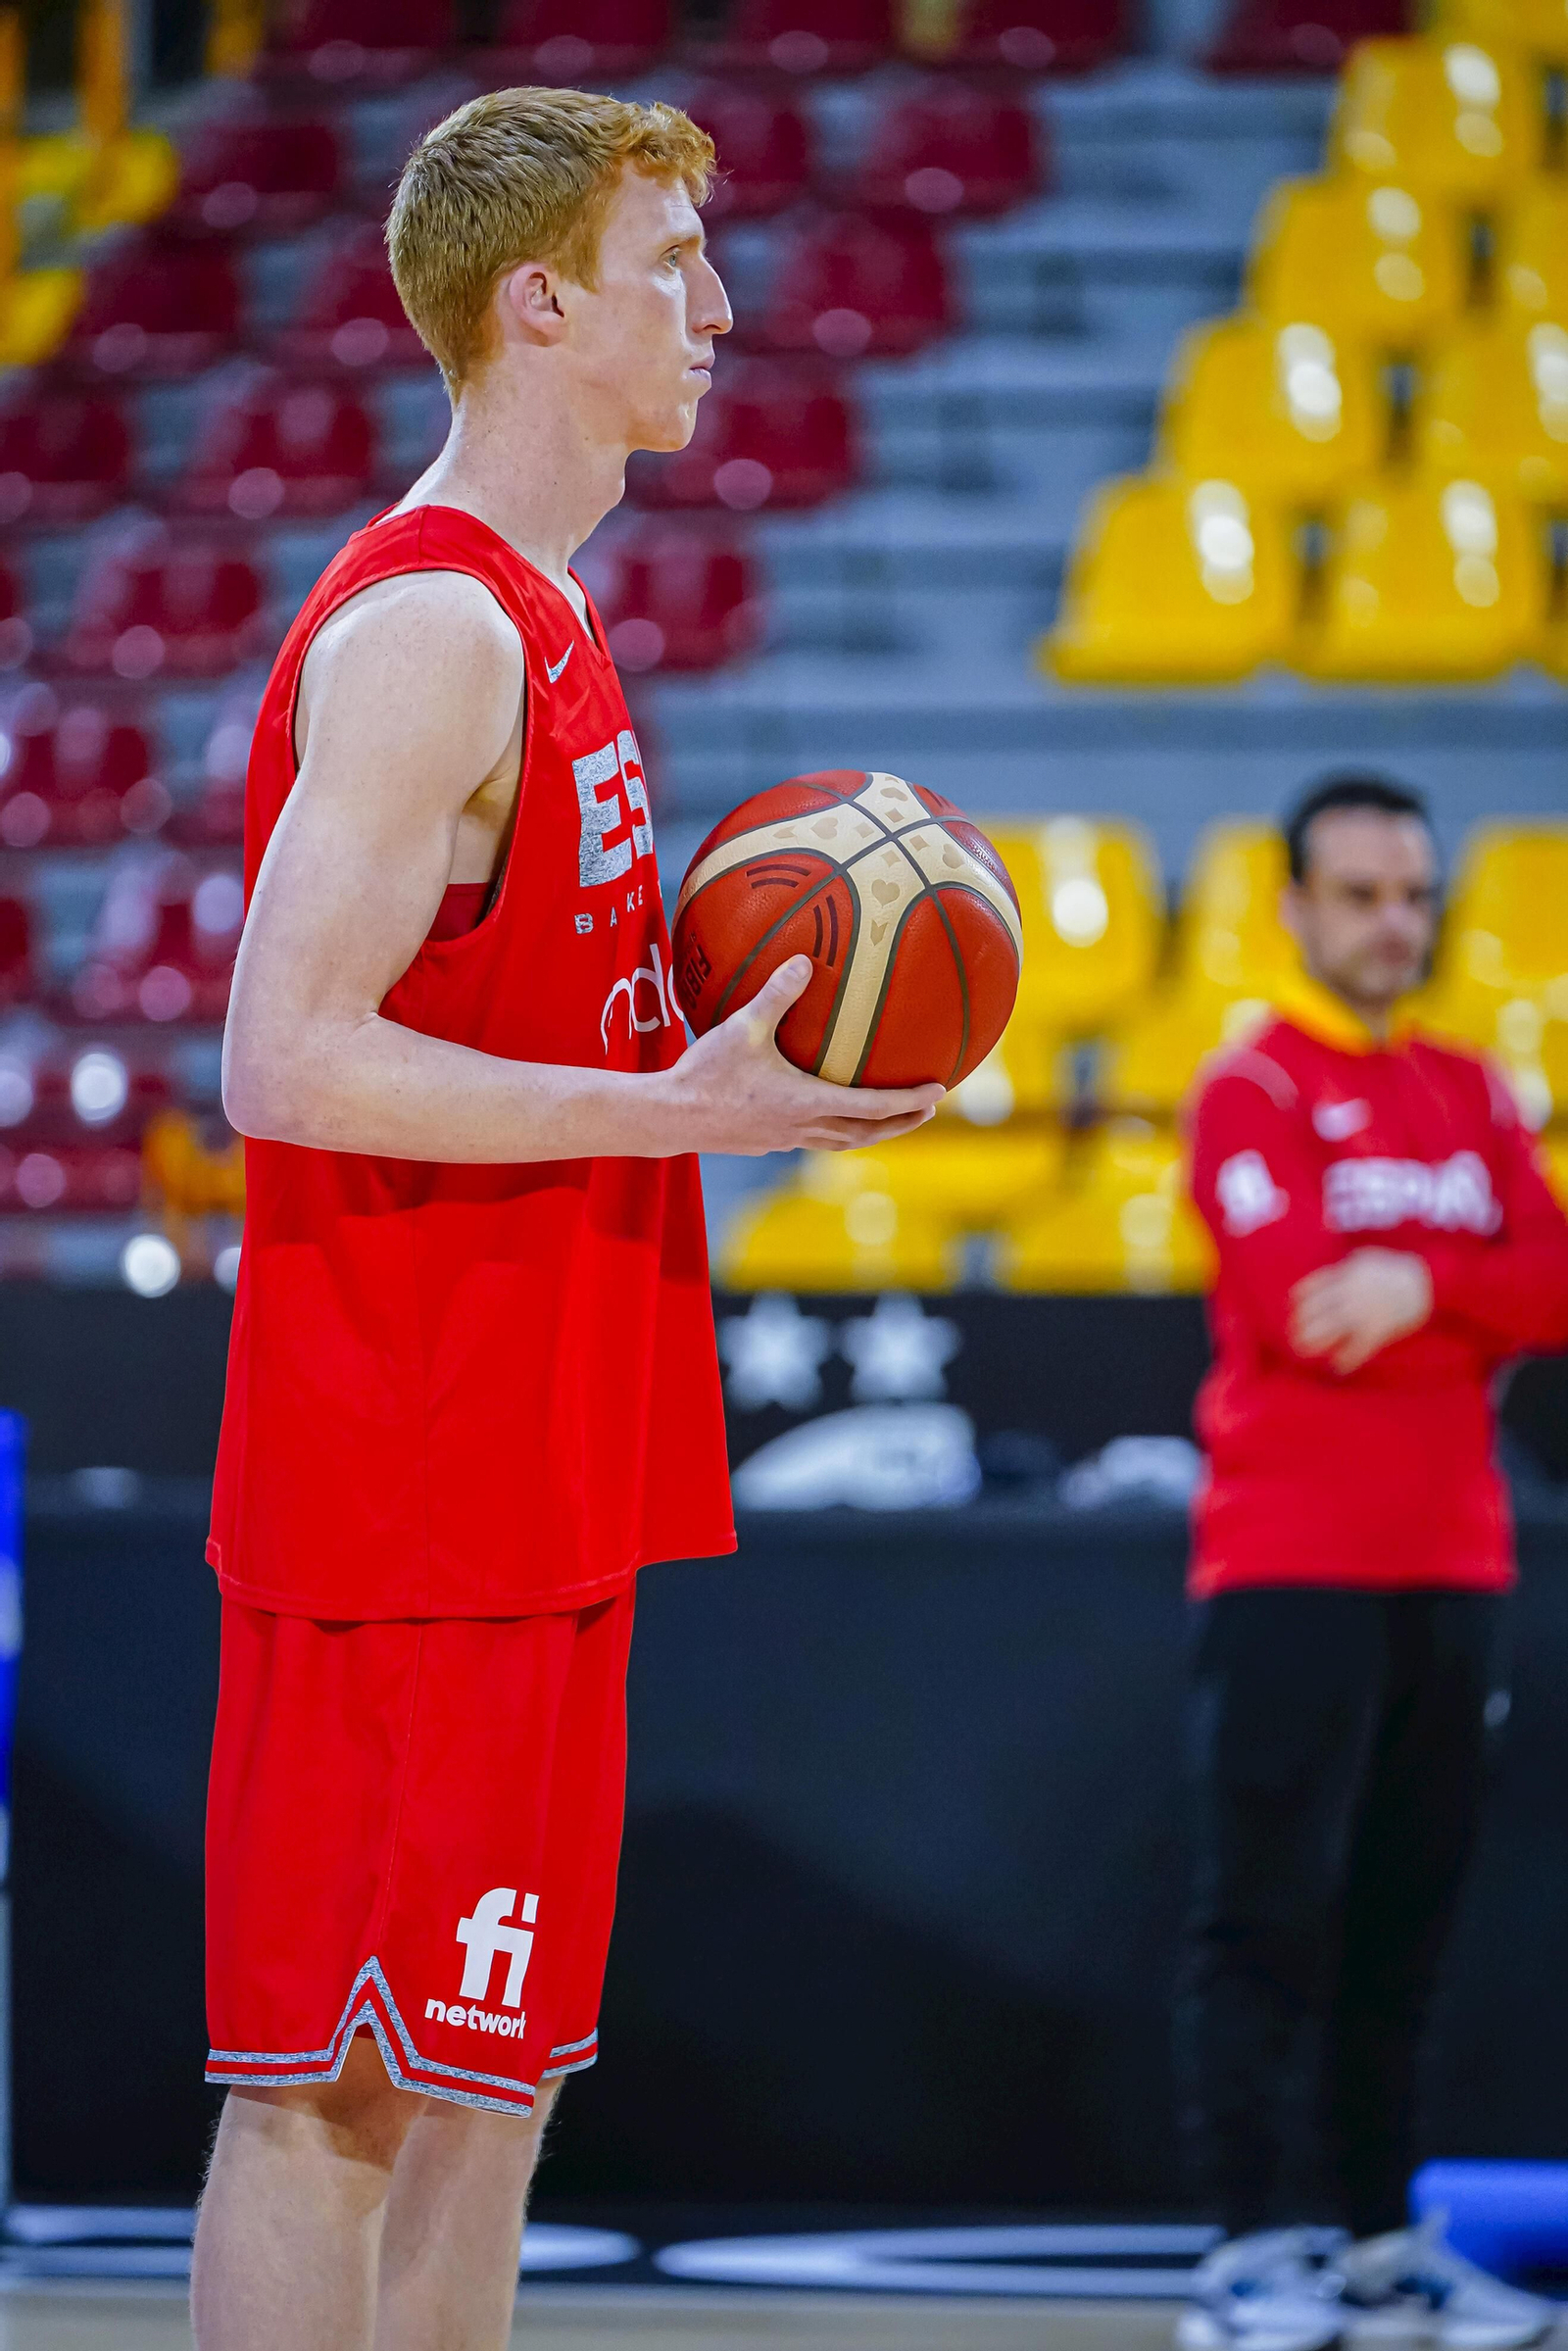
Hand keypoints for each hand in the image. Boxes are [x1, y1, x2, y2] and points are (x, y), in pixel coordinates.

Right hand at [659, 954, 943, 1154]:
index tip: (939, 1092)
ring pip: (841, 1142)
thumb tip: (805, 959)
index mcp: (807, 1102)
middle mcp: (803, 1128)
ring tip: (889, 1119)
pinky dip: (836, 1131)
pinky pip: (814, 1140)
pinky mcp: (766, 1144)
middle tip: (929, 1111)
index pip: (873, 1106)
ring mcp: (785, 1140)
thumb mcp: (743, 1027)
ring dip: (871, 1132)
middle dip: (902, 1123)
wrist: (668, 1118)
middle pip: (866, 1133)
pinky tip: (827, 1116)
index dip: (909, 1100)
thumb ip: (777, 993)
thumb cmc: (705, 1073)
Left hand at [1289, 1248, 1432, 1373]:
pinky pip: (1357, 1349)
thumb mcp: (1367, 1258)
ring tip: (1302, 1349)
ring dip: (1314, 1341)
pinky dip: (1347, 1360)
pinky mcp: (1377, 1331)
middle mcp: (1349, 1295)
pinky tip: (1337, 1367)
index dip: (1300, 1297)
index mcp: (1346, 1276)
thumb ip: (1348, 1265)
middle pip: (1315, 1311)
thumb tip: (1336, 1268)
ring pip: (1330, 1331)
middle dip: (1301, 1323)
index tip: (1292, 1305)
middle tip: (1293, 1333)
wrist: (1426, 1281)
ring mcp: (1362, 1314)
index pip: (1313, 1286)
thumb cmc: (1397, 1267)